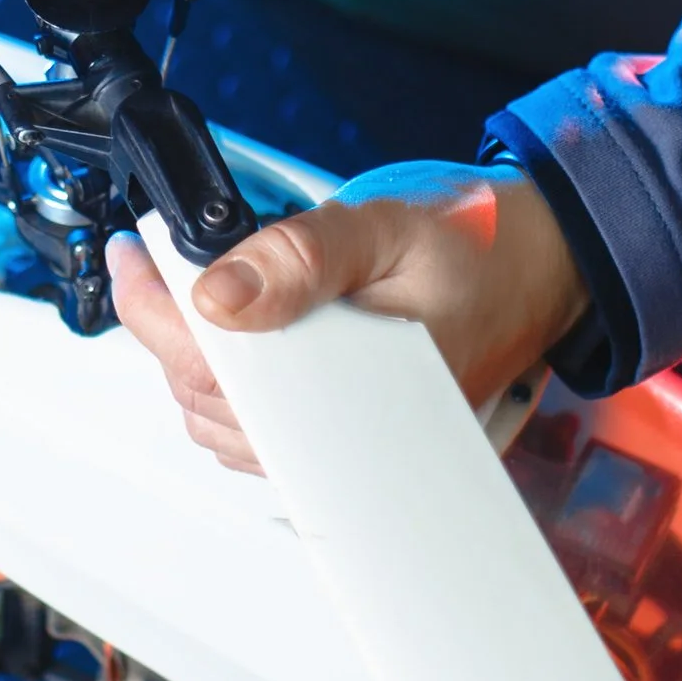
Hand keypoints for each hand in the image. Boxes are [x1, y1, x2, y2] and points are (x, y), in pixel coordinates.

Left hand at [106, 160, 589, 474]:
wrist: (548, 267)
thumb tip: (217, 290)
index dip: (158, 317)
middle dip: (162, 329)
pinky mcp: (340, 441)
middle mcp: (345, 443)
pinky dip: (223, 381)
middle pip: (208, 403)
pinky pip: (255, 430)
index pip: (220, 379)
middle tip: (145, 258)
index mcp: (354, 398)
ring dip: (187, 359)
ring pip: (223, 424)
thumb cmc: (486, 254)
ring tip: (173, 287)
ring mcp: (342, 449)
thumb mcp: (389, 231)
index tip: (133, 260)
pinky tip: (223, 330)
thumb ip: (302, 257)